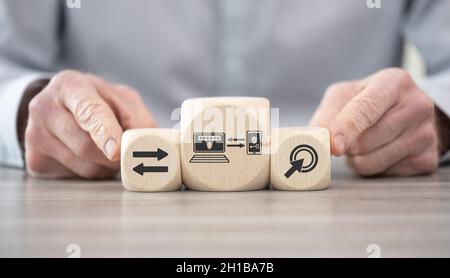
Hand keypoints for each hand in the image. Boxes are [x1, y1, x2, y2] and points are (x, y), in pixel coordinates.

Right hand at [24, 70, 155, 178]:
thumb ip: (138, 119)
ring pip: (83, 167)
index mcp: (69, 86)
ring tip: (108, 151)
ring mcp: (35, 135)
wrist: (61, 106)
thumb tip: (150, 144)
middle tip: (127, 153)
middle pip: (86, 146)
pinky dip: (93, 173)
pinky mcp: (35, 159)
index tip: (116, 151)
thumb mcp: (122, 100)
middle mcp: (44, 108)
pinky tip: (91, 157)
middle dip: (114, 157)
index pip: (88, 112)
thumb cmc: (98, 101)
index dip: (104, 133)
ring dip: (106, 167)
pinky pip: (74, 177)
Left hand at [310, 68, 439, 175]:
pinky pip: (384, 173)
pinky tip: (379, 151)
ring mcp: (426, 133)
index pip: (366, 108)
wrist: (408, 112)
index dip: (346, 128)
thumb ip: (325, 116)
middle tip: (346, 138)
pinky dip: (373, 167)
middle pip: (365, 141)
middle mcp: (416, 105)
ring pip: (372, 161)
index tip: (333, 146)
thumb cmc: (368, 102)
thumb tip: (313, 140)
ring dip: (357, 159)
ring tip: (363, 143)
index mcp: (392, 82)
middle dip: (347, 146)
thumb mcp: (343, 97)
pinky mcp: (427, 158)